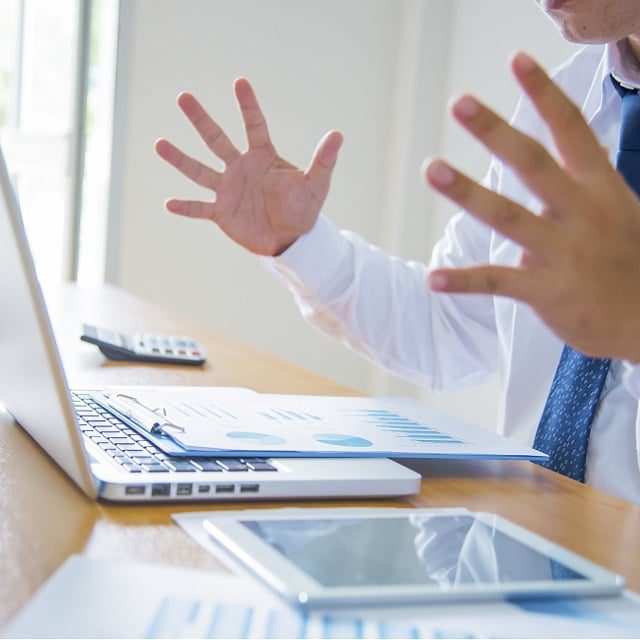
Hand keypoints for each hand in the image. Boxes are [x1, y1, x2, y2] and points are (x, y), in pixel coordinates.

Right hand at [155, 79, 342, 255]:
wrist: (290, 238)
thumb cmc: (303, 208)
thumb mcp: (315, 185)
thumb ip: (323, 161)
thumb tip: (338, 134)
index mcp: (263, 157)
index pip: (254, 126)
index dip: (248, 106)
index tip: (240, 82)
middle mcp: (241, 168)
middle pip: (217, 140)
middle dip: (201, 120)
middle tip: (183, 97)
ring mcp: (228, 190)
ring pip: (200, 171)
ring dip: (180, 159)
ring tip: (159, 144)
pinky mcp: (222, 213)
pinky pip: (200, 208)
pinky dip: (186, 207)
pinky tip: (168, 202)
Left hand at [424, 52, 639, 361]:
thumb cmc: (632, 260)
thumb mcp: (623, 210)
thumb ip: (594, 180)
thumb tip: (584, 148)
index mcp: (600, 188)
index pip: (571, 130)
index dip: (544, 94)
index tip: (516, 61)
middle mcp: (580, 213)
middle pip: (532, 162)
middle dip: (495, 130)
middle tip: (460, 103)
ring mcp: (562, 251)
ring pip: (507, 215)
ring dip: (466, 190)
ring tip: (431, 167)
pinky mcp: (545, 290)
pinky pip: (497, 282)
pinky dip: (463, 281)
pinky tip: (432, 279)